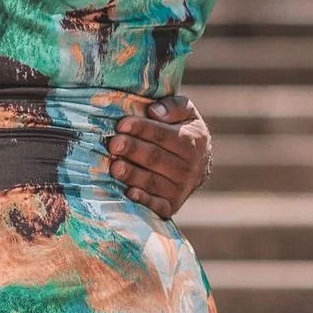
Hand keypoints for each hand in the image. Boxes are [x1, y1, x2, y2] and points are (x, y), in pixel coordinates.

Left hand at [109, 92, 208, 221]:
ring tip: (114, 166)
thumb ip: (173, 107)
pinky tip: (129, 193)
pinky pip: (157, 205)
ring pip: (153, 181)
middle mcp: (188, 167)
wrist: (199, 165)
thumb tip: (154, 111)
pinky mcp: (171, 205)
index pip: (162, 135)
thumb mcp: (186, 112)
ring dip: (132, 174)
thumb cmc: (184, 131)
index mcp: (191, 141)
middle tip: (113, 144)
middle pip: (155, 158)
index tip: (122, 124)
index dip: (141, 129)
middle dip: (132, 150)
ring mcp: (180, 188)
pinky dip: (143, 200)